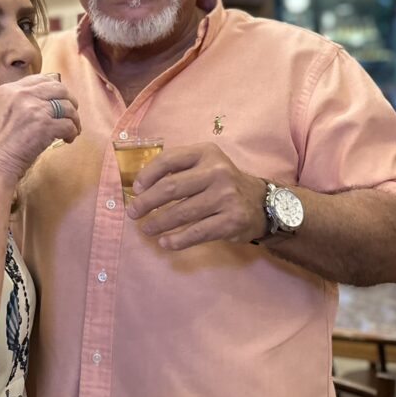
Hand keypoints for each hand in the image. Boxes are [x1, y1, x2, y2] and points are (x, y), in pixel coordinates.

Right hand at [0, 74, 80, 181]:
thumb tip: (42, 103)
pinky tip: (67, 140)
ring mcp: (34, 109)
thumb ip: (17, 104)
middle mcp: (21, 94)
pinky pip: (69, 124)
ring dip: (73, 119)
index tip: (59, 101)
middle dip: (69, 101)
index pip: (40, 79)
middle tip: (71, 114)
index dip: (54, 90)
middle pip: (59, 88)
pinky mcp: (44, 126)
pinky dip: (72, 133)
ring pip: (67, 106)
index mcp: (7, 90)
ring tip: (71, 131)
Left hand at [126, 142, 266, 249]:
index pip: (169, 160)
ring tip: (146, 229)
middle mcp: (217, 172)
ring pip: (182, 213)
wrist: (261, 203)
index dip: (148, 175)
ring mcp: (226, 197)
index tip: (136, 189)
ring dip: (158, 223)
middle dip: (147, 202)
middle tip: (133, 213)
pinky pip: (197, 233)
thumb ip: (179, 169)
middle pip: (171, 188)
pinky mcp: (231, 221)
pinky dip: (177, 240)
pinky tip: (165, 243)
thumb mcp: (206, 164)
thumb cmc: (223, 183)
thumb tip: (141, 187)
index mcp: (206, 153)